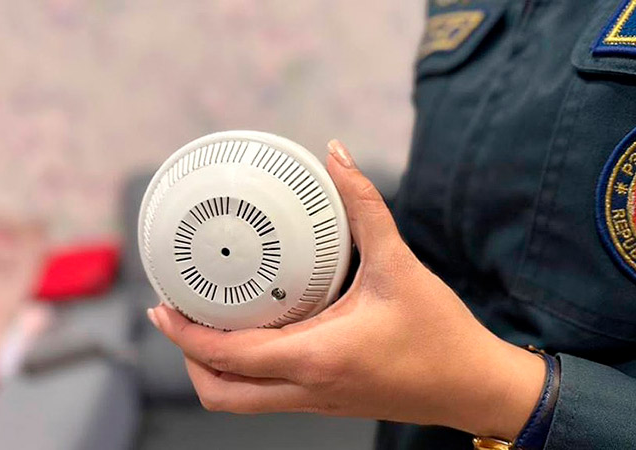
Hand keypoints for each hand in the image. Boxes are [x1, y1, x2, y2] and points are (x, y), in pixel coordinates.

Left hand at [147, 140, 545, 439]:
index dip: (184, 334)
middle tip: (177, 317)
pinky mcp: (327, 401)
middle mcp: (308, 388)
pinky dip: (244, 371)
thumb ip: (365, 207)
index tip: (161, 306)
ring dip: (213, 369)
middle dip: (188, 358)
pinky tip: (255, 333)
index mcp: (318, 356)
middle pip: (220, 394)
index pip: (229, 356)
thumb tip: (337, 158)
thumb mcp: (400, 265)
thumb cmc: (440, 333)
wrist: (474, 386)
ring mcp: (316, 401)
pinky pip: (267, 395)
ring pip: (240, 401)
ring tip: (207, 325)